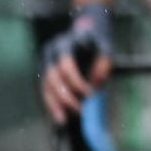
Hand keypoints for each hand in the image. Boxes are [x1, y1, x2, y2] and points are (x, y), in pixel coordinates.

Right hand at [40, 2, 112, 123]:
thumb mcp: (106, 48)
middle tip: (78, 109)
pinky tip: (58, 115)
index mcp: (65, 43)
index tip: (89, 94)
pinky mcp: (44, 72)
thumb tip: (95, 84)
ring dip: (53, 104)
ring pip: (45, 86)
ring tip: (62, 119)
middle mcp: (50, 53)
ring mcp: (45, 62)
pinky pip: (45, 90)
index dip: (76, 82)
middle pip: (52, 78)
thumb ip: (103, 64)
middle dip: (65, 96)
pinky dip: (51, 103)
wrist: (86, 31)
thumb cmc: (97, 41)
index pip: (66, 66)